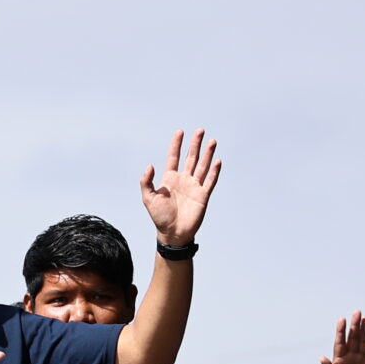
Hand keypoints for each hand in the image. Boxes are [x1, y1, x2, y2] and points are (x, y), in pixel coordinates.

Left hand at [140, 129, 222, 247]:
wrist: (172, 233)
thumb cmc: (159, 217)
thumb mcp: (148, 198)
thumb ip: (146, 182)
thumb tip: (150, 166)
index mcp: (170, 179)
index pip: (173, 157)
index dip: (176, 145)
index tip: (179, 132)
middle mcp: (183, 180)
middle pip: (191, 157)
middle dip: (195, 144)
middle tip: (200, 130)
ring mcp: (194, 186)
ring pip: (202, 166)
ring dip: (207, 154)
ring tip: (212, 141)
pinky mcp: (203, 195)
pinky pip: (210, 181)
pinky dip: (214, 171)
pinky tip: (218, 160)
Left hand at [319, 311, 364, 363]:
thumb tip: (321, 358)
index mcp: (338, 360)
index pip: (340, 342)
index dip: (341, 331)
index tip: (342, 319)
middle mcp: (348, 358)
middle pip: (353, 338)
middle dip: (354, 326)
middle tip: (357, 312)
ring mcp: (358, 361)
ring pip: (362, 342)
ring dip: (364, 331)